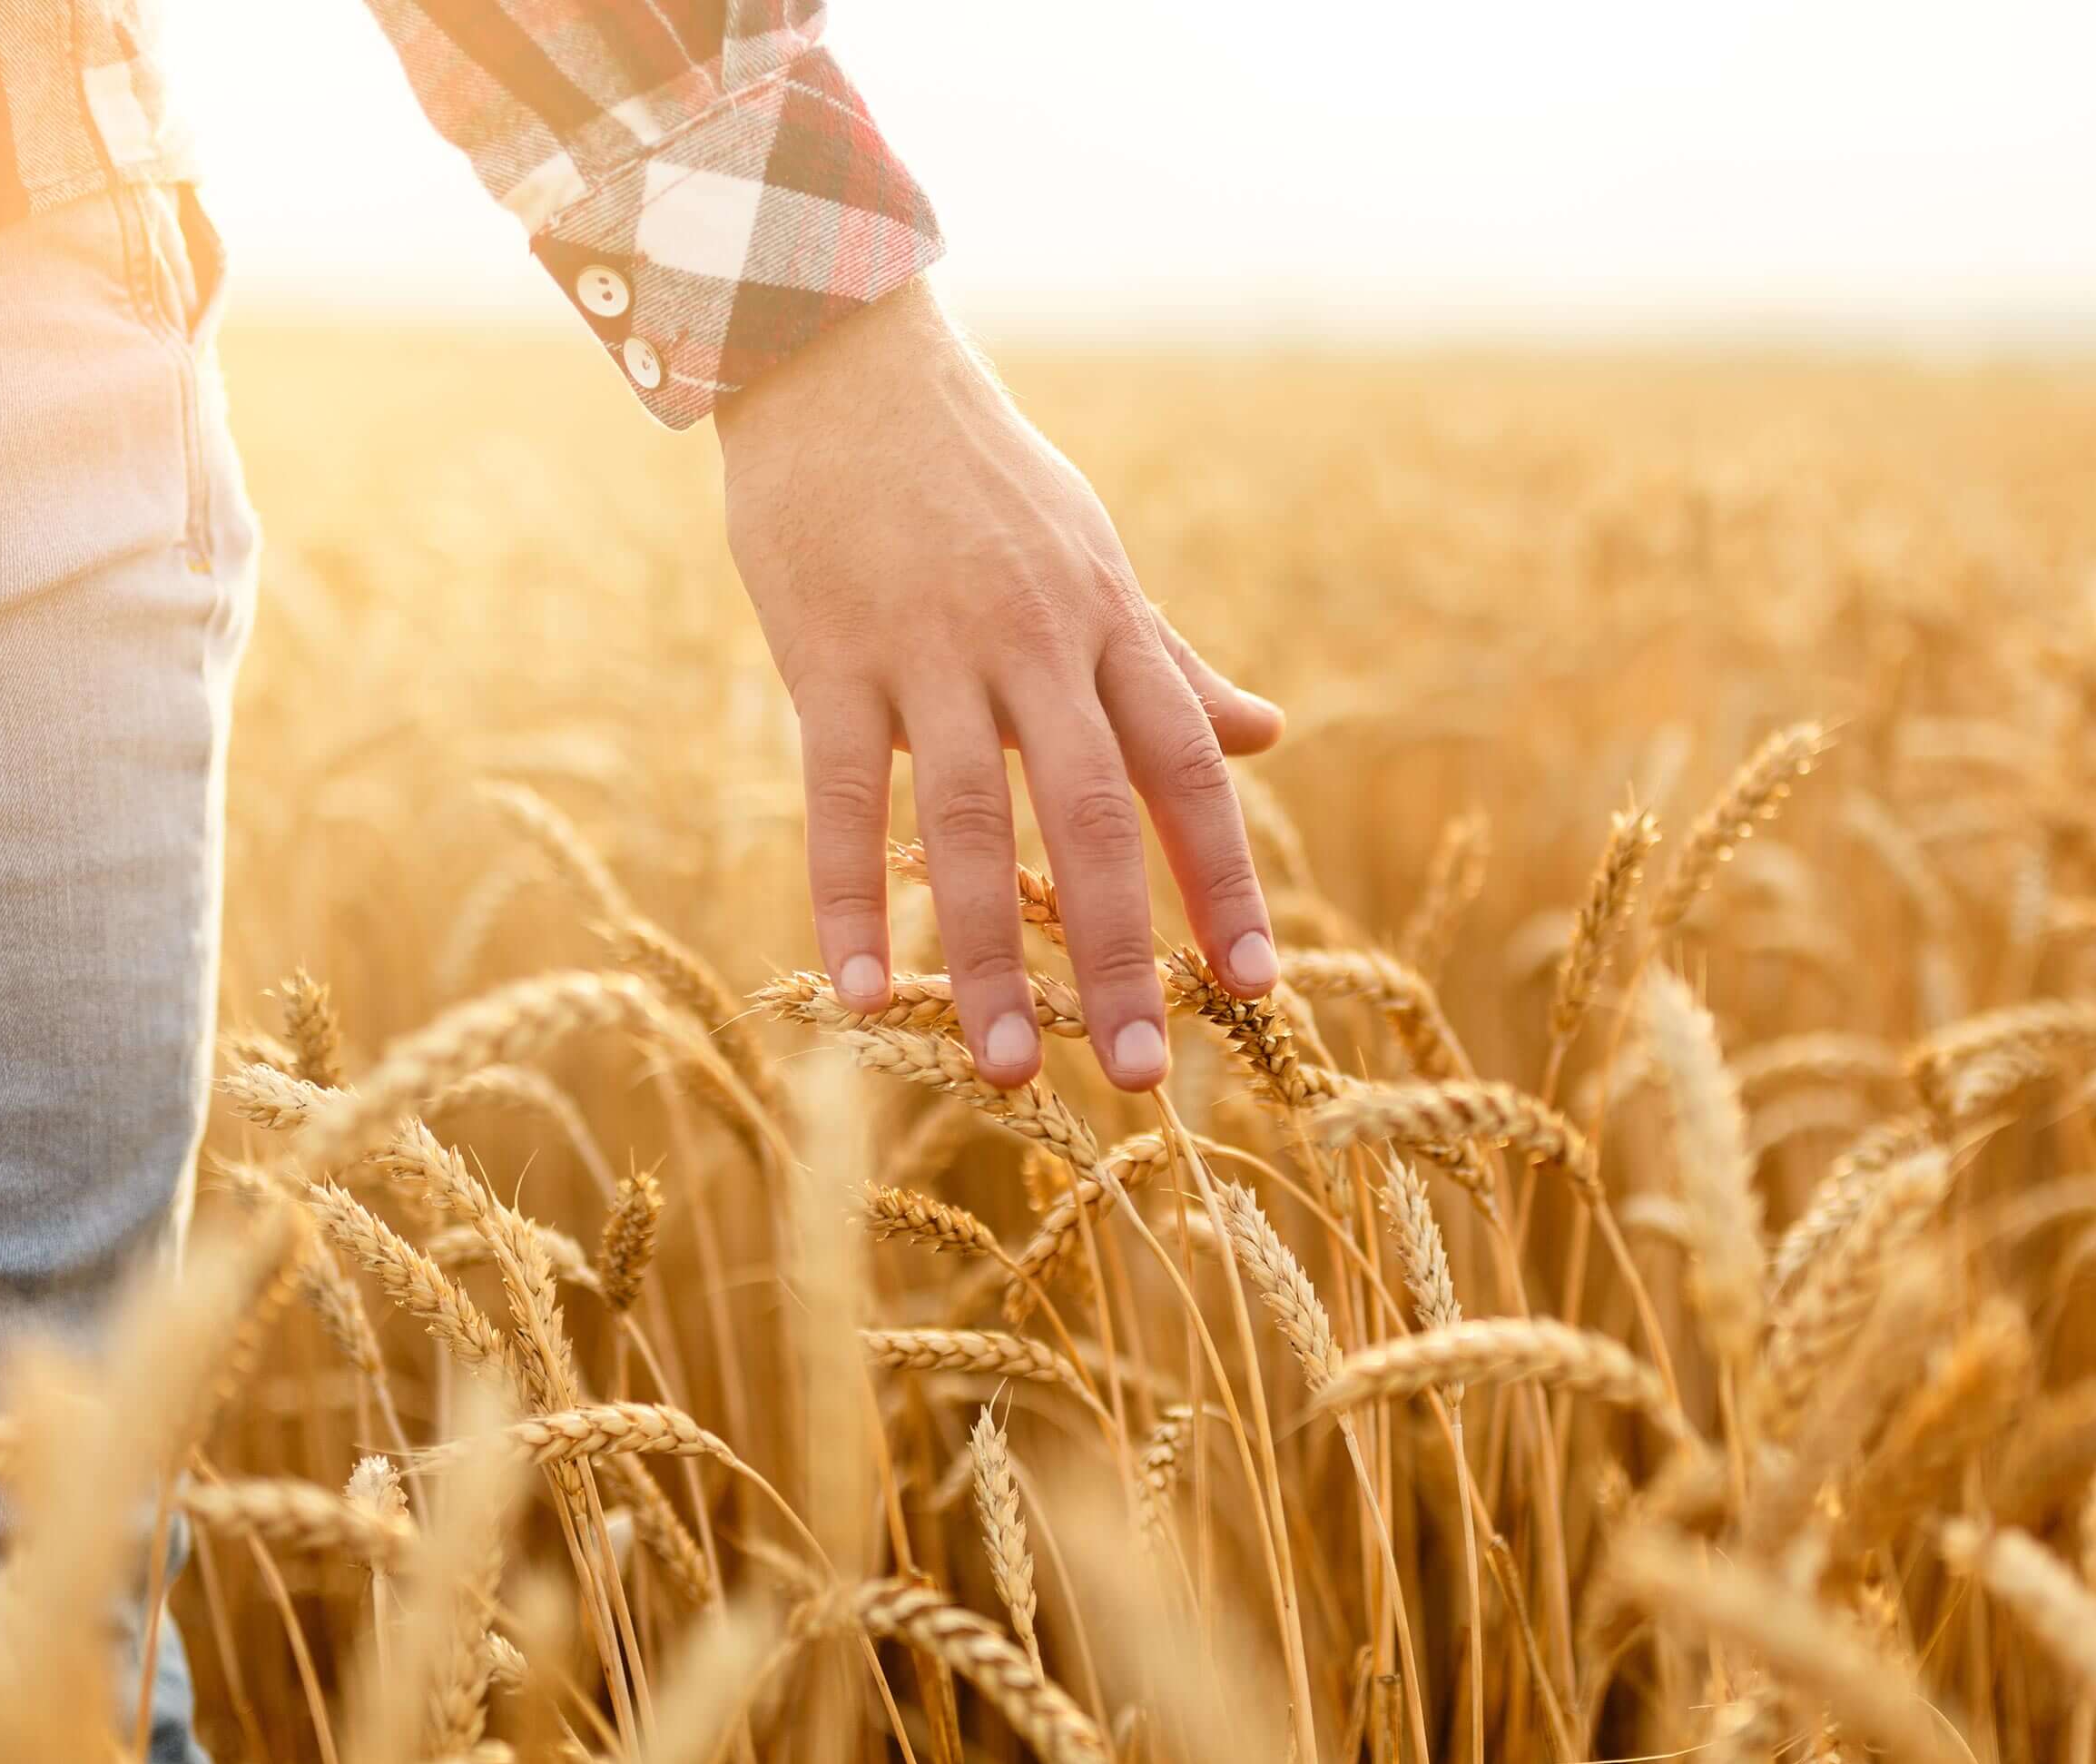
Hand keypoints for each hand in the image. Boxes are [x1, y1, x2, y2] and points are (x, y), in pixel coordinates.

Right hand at [718, 279, 1283, 1092]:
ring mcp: (924, 646)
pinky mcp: (824, 650)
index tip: (1257, 984)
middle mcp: (1030, 641)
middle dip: (1121, 951)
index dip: (1224, 879)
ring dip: (988, 956)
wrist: (843, 357)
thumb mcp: (1091, 561)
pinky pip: (838, 794)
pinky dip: (849, 898)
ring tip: (1007, 1071)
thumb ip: (1168, 663)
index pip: (1186, 769)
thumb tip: (1270, 736)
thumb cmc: (976, 477)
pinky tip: (868, 993)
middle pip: (1090, 815)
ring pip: (964, 821)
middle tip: (1145, 1074)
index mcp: (1105, 624)